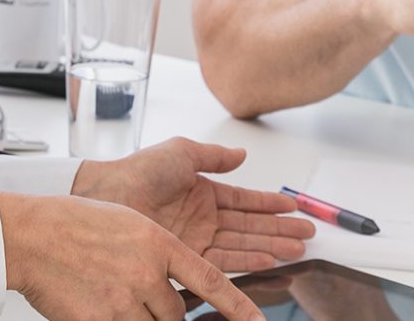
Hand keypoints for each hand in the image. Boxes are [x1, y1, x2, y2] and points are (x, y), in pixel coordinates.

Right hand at [0, 191, 263, 320]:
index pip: (212, 282)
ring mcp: (124, 300)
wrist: (30, 235)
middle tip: (135, 294)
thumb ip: (161, 249)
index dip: (238, 307)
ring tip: (112, 295)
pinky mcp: (100, 320)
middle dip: (162, 310)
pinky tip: (98, 306)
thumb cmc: (74, 223)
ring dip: (140, 318)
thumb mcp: (131, 222)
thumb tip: (176, 276)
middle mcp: (147, 273)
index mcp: (160, 243)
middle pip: (176, 313)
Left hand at [72, 137, 315, 270]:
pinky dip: (248, 261)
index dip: (269, 204)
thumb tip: (241, 155)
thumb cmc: (137, 171)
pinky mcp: (186, 257)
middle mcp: (201, 218)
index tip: (293, 207)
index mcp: (201, 192)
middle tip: (307, 234)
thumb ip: (214, 156)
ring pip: (242, 244)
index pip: (244, 201)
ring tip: (297, 249)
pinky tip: (268, 260)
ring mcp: (195, 239)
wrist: (106, 196)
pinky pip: (223, 261)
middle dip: (279, 230)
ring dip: (271, 246)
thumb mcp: (181, 153)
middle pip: (250, 225)